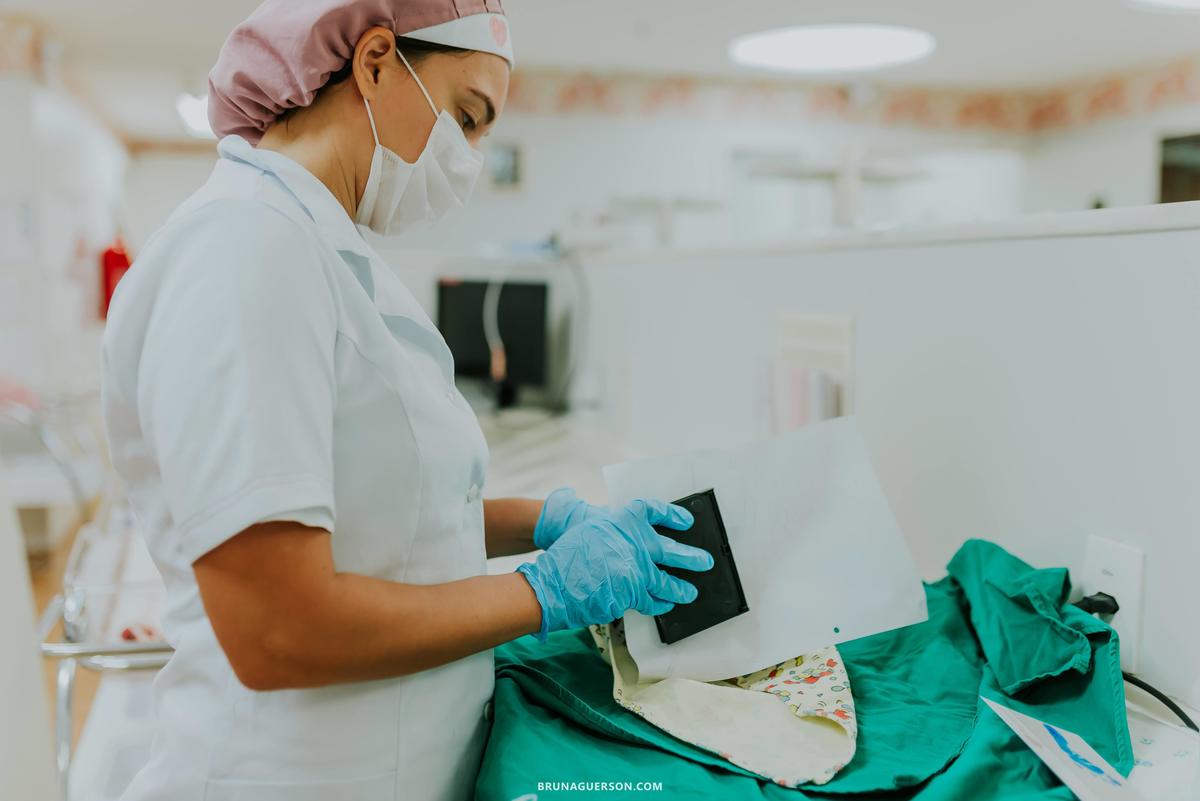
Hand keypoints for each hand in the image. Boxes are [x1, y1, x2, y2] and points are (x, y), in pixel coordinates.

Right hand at [516, 500, 712, 638]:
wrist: (553, 582)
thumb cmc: (568, 556)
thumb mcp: (592, 530)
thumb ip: (616, 533)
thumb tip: (633, 543)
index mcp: (623, 521)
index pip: (653, 511)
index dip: (672, 514)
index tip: (687, 520)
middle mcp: (635, 543)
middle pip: (672, 549)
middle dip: (692, 557)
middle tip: (706, 561)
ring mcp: (637, 570)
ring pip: (667, 582)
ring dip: (681, 589)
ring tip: (691, 593)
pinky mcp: (633, 594)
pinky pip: (651, 601)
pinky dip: (658, 605)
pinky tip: (665, 606)